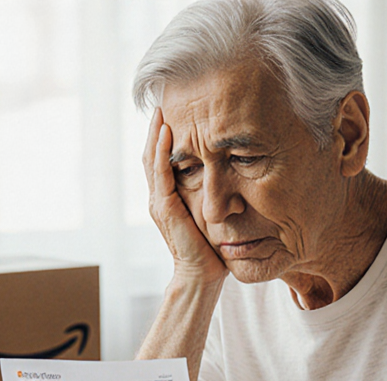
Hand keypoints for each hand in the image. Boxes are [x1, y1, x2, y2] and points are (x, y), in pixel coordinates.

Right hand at [143, 108, 227, 284]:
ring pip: (152, 158)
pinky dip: (162, 151)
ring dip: (156, 132)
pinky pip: (161, 172)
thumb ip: (214, 193)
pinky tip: (168, 132)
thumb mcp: (213, 213)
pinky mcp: (165, 207)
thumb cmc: (212, 249)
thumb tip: (234, 170)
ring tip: (162, 107)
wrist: (202, 275)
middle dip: (157, 126)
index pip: (162, 158)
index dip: (165, 134)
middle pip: (152, 152)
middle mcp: (159, 196)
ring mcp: (159, 201)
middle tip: (165, 98)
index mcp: (168, 196)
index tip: (175, 110)